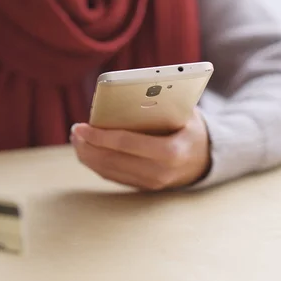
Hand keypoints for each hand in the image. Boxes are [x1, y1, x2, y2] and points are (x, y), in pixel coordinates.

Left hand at [71, 109, 210, 190]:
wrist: (206, 158)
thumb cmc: (190, 127)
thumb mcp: (185, 112)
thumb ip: (162, 103)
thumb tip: (127, 92)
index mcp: (171, 152)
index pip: (127, 144)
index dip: (100, 136)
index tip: (82, 126)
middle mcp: (160, 173)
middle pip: (112, 161)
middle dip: (88, 146)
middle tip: (75, 131)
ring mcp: (150, 184)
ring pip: (109, 172)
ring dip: (87, 156)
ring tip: (76, 139)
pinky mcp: (142, 188)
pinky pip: (113, 176)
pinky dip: (96, 164)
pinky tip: (86, 151)